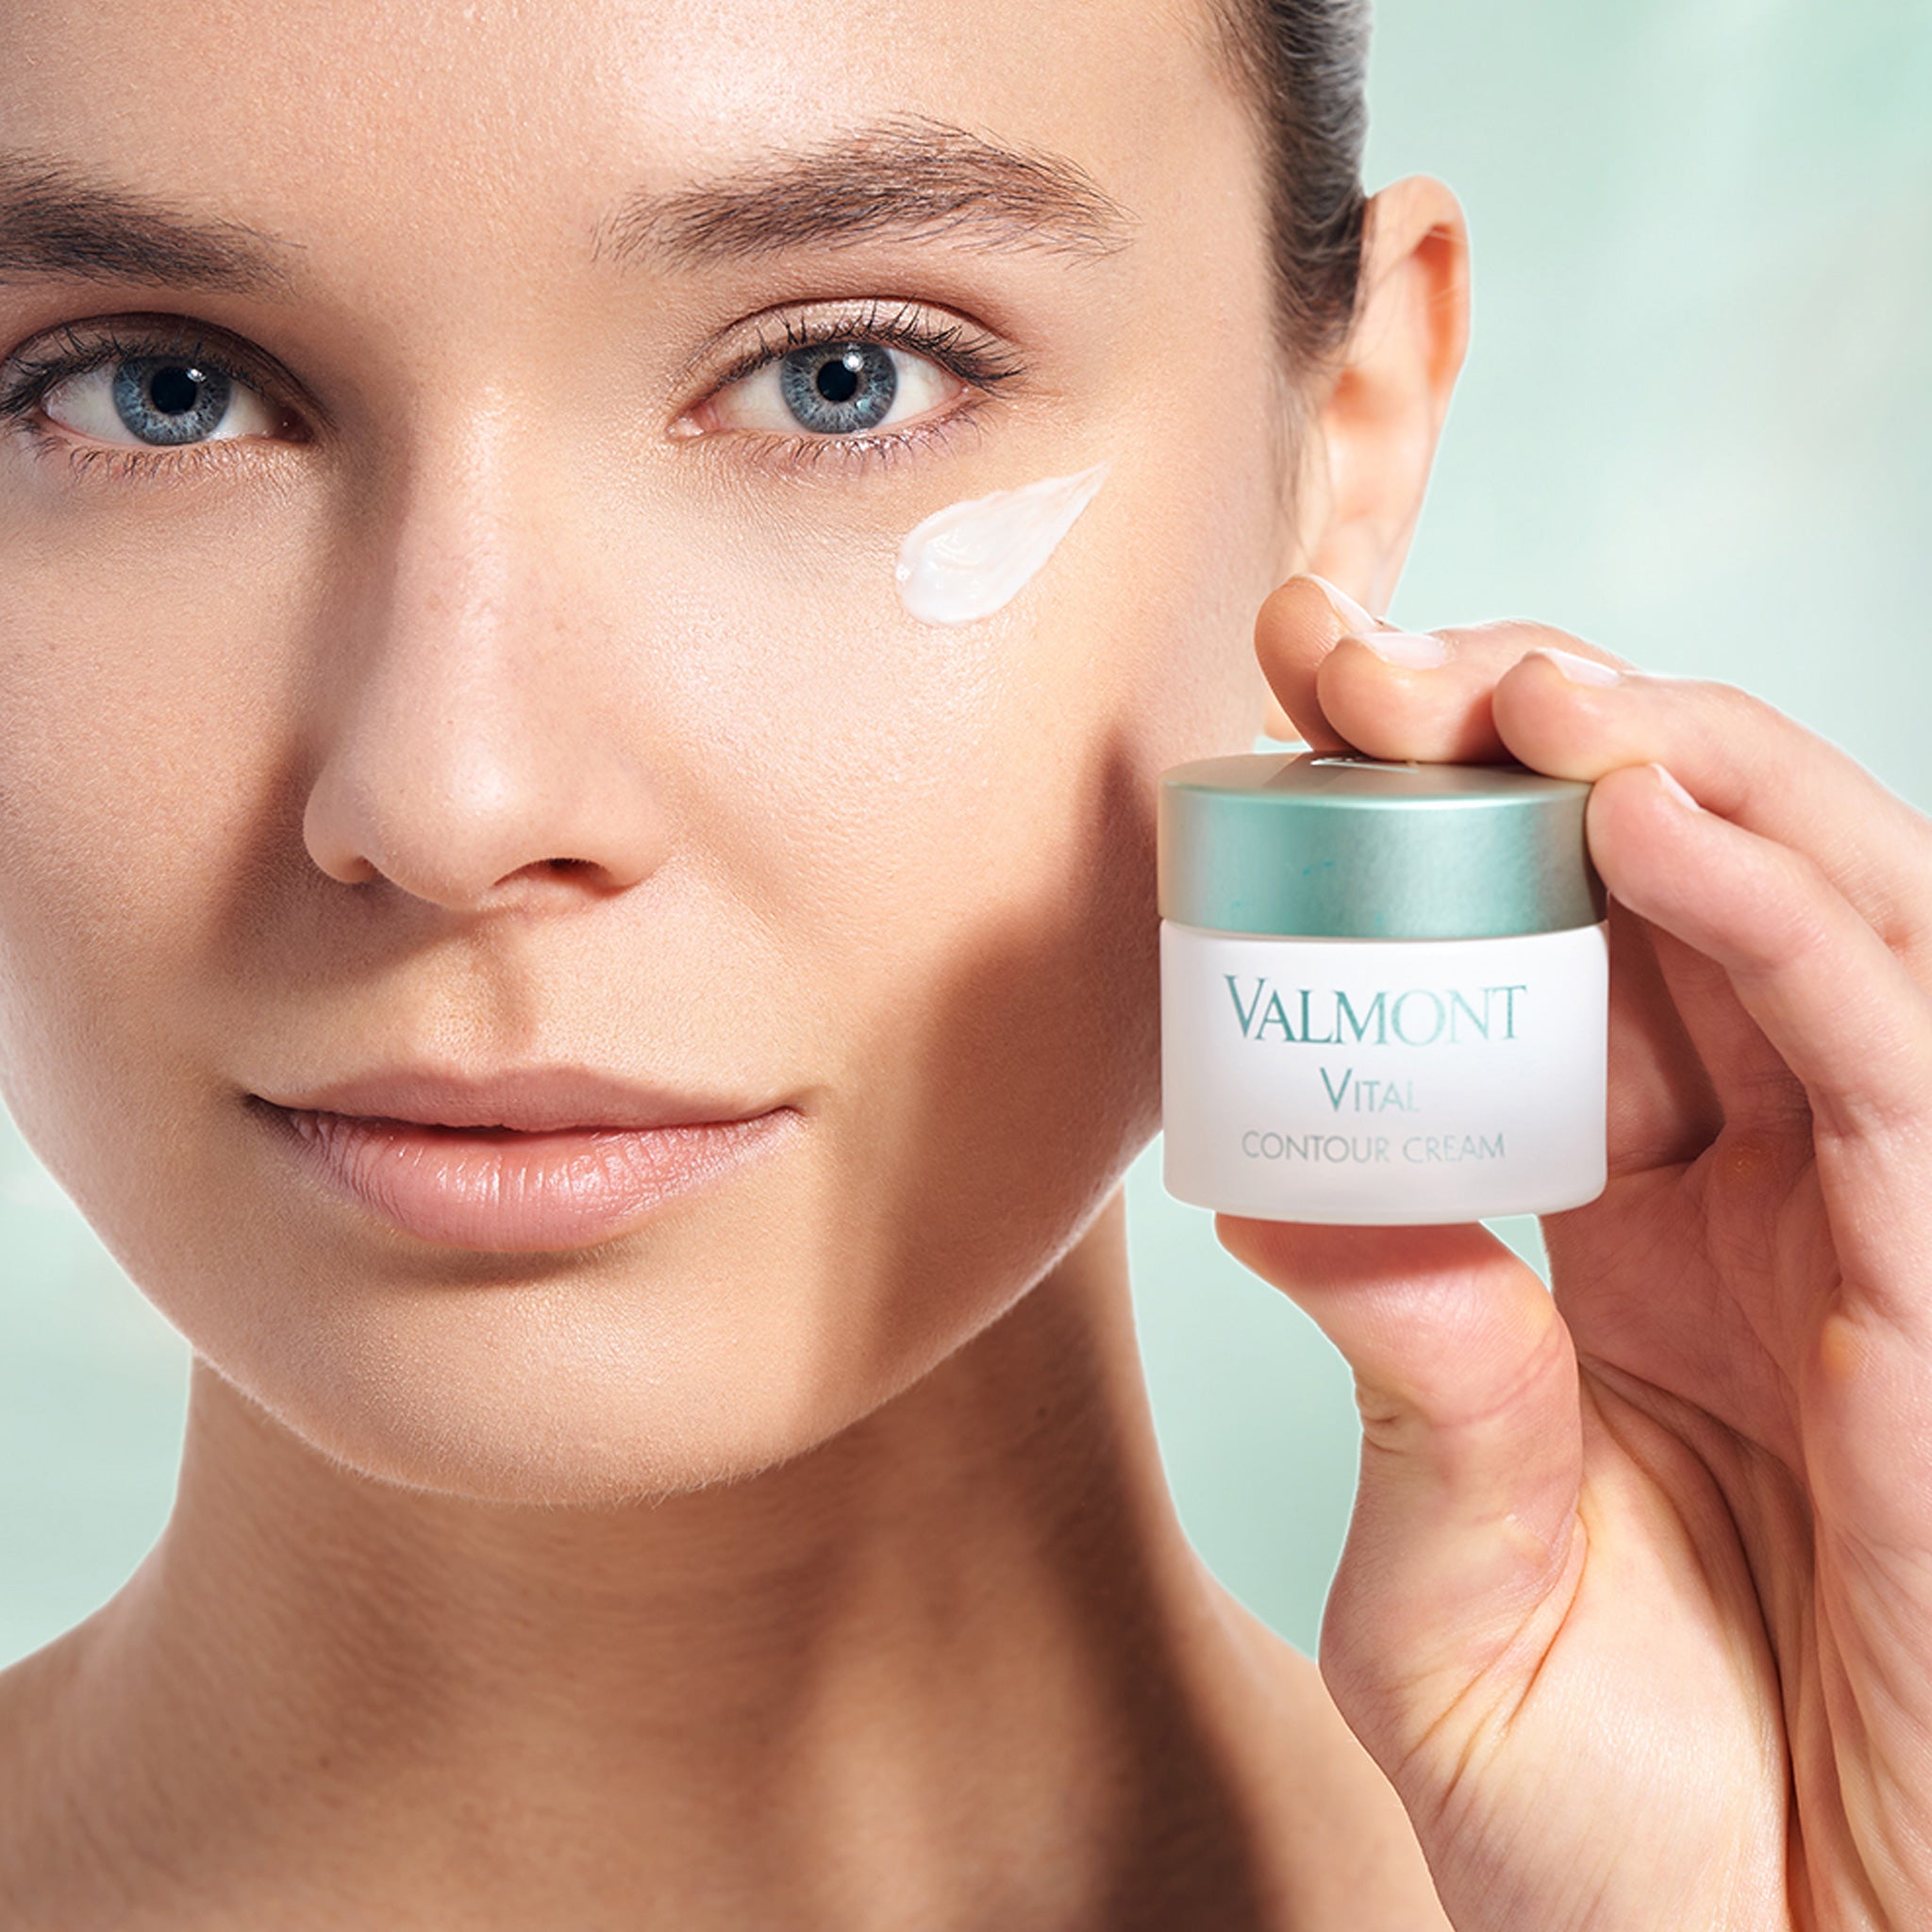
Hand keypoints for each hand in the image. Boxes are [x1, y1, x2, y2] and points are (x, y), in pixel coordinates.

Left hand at [1223, 576, 1931, 1929]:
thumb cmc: (1607, 1821)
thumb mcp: (1455, 1579)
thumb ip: (1415, 1377)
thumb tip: (1283, 1188)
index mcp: (1632, 1235)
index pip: (1559, 961)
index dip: (1447, 822)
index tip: (1301, 710)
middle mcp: (1764, 1201)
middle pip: (1682, 898)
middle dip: (1548, 742)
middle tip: (1383, 650)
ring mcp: (1873, 1232)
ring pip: (1817, 923)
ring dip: (1676, 773)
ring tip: (1524, 683)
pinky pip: (1886, 1060)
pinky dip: (1778, 921)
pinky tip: (1644, 816)